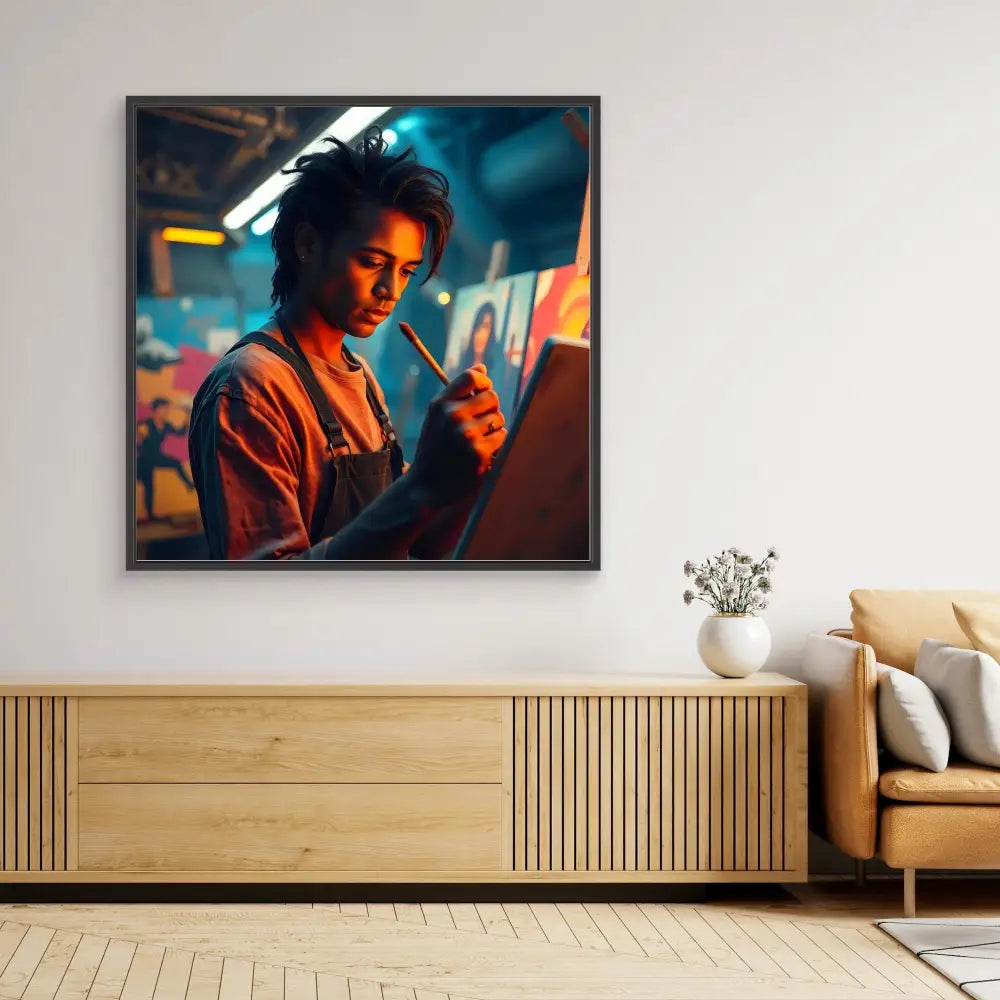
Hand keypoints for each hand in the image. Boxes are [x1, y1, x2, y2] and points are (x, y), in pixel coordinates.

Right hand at [409, 364, 507, 505]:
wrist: (425, 485)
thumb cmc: (434, 448)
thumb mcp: (436, 416)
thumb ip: (457, 392)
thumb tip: (482, 367)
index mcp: (440, 404)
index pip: (472, 377)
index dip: (484, 382)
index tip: (483, 391)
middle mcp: (453, 417)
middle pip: (492, 397)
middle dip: (490, 409)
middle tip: (479, 423)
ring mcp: (467, 435)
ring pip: (499, 418)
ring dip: (493, 429)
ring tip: (476, 441)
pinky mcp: (480, 453)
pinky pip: (502, 437)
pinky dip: (495, 444)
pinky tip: (480, 452)